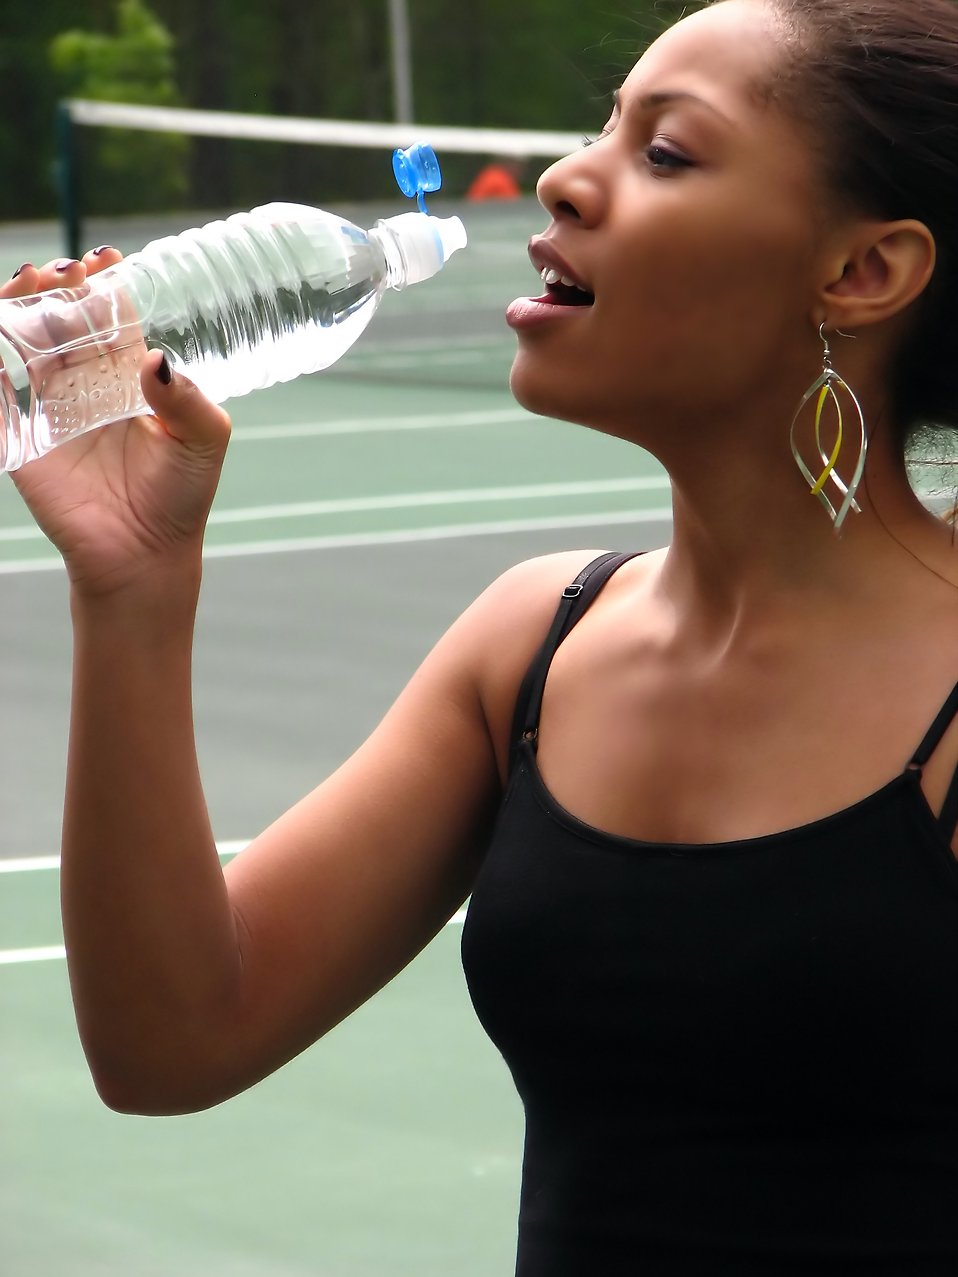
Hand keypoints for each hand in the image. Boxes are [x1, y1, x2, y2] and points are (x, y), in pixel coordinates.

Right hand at [1, 251, 231, 597]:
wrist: (144, 555)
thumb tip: (157, 359)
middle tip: (61, 271)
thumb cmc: (181, 498)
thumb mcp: (203, 443)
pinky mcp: (21, 438)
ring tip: (26, 284)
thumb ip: (190, 400)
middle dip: (55, 286)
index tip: (104, 259)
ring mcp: (51, 408)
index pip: (110, 315)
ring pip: (23, 342)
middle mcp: (87, 385)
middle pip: (60, 318)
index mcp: (129, 377)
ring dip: (17, 308)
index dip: (103, 283)